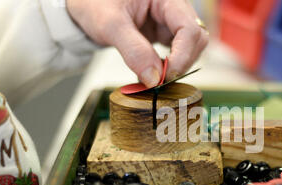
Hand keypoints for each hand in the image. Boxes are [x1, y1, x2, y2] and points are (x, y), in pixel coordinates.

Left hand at [66, 0, 208, 87]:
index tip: (165, 75)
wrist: (84, 5)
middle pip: (197, 38)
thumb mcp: (109, 24)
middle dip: (183, 62)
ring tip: (156, 76)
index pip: (190, 28)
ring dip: (178, 65)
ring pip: (191, 47)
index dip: (183, 55)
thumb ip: (133, 50)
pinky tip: (155, 71)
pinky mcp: (164, 32)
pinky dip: (170, 65)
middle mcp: (173, 7)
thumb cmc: (93, 3)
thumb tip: (154, 79)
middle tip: (161, 79)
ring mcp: (170, 21)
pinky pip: (178, 51)